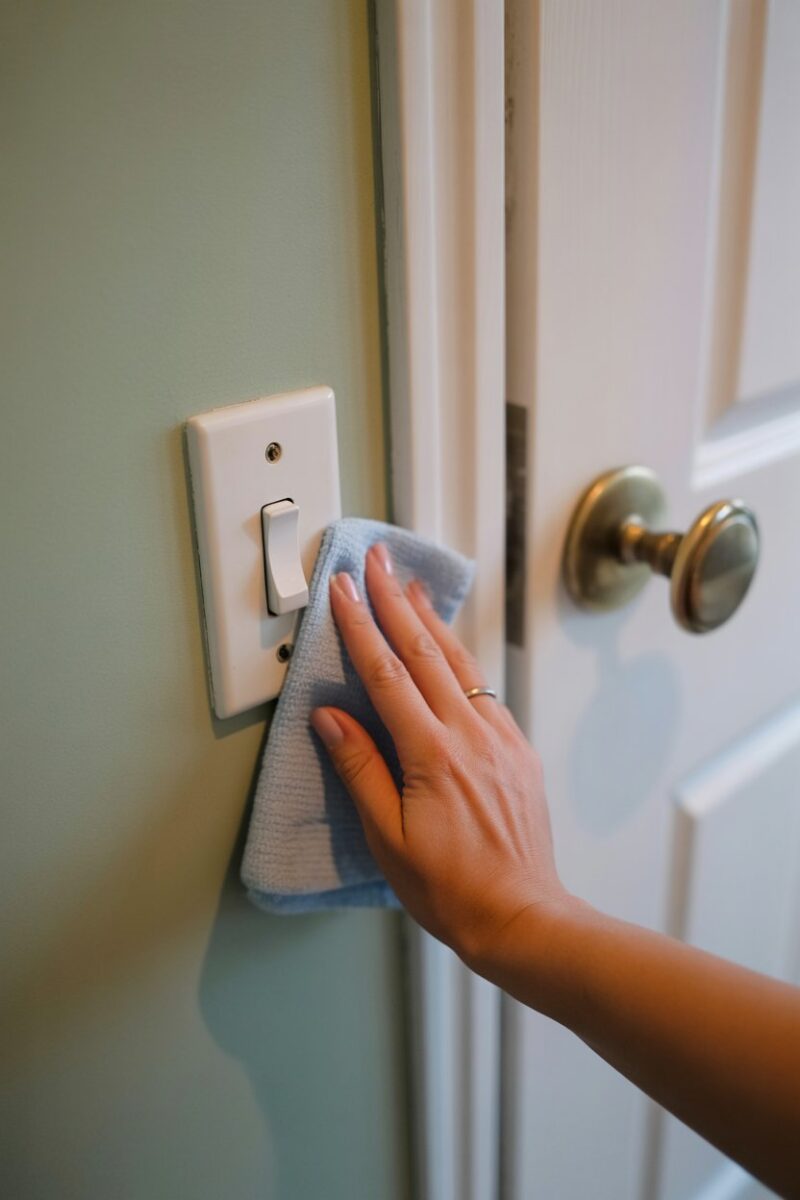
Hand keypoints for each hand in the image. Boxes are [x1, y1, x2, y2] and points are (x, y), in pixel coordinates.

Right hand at [310, 542, 565, 968]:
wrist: (521, 916)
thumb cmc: (448, 889)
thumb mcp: (387, 838)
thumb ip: (360, 768)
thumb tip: (330, 715)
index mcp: (432, 754)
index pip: (387, 674)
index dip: (361, 626)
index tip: (342, 588)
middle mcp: (471, 734)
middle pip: (426, 653)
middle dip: (396, 602)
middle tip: (377, 562)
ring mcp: (501, 738)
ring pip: (460, 664)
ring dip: (432, 621)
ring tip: (412, 585)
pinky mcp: (519, 749)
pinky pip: (484, 690)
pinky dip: (460, 659)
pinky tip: (449, 649)